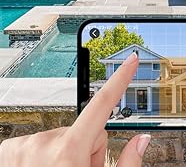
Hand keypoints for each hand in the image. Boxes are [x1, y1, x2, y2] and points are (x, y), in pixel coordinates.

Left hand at [0, 52, 149, 166]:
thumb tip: (141, 141)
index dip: (120, 79)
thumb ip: (126, 164)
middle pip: (84, 130)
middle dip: (86, 150)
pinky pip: (37, 143)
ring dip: (62, 156)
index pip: (103, 104)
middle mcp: (45, 144)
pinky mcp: (8, 150)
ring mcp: (23, 147)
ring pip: (59, 137)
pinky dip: (40, 158)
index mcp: (71, 152)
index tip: (130, 61)